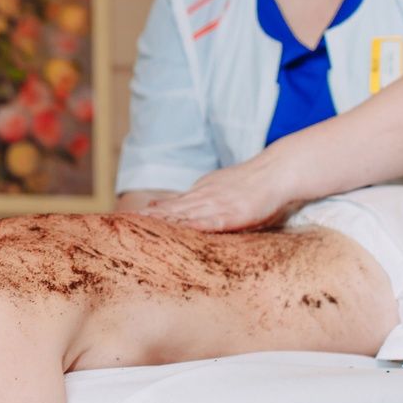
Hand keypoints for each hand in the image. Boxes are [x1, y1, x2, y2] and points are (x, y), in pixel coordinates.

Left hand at [144, 151, 295, 231]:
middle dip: (149, 219)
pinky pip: (209, 222)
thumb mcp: (221, 186)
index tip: (130, 220)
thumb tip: (173, 206)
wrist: (278, 171)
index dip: (152, 213)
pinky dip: (192, 226)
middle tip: (125, 226)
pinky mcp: (232, 214)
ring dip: (163, 223)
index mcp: (203, 191)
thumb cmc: (254, 183)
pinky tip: (179, 232)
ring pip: (185, 215)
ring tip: (141, 229)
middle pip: (172, 210)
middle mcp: (205, 197)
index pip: (172, 204)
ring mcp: (218, 205)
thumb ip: (199, 197)